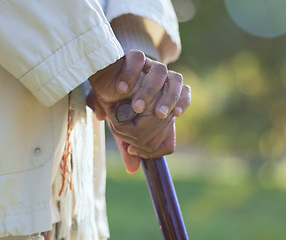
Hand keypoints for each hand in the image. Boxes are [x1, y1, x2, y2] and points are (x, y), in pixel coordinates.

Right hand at [87, 50, 190, 172]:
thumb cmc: (116, 105)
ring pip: (160, 70)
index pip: (183, 92)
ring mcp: (147, 64)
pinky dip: (130, 73)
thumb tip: (134, 169)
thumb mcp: (123, 126)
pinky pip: (136, 59)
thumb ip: (130, 144)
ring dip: (150, 89)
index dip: (183, 101)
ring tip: (137, 106)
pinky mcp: (130, 55)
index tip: (178, 114)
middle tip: (158, 115)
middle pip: (175, 81)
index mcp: (163, 90)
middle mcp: (159, 75)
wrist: (102, 78)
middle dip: (168, 99)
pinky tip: (121, 89)